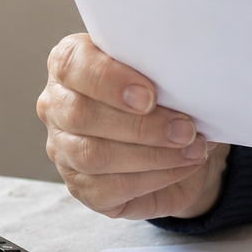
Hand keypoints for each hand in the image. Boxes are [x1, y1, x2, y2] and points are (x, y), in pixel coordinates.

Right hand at [38, 34, 227, 219]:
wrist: (179, 142)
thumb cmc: (164, 97)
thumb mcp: (163, 73)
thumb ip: (161, 68)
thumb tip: (185, 81)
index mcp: (70, 64)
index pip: (72, 65)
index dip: (109, 80)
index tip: (149, 96)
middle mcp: (58, 106)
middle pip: (82, 115)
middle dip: (141, 125)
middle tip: (185, 129)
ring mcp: (64, 150)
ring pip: (96, 155)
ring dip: (153, 154)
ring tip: (193, 149)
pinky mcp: (82, 187)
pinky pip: (113, 186)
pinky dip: (156, 177)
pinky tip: (182, 165)